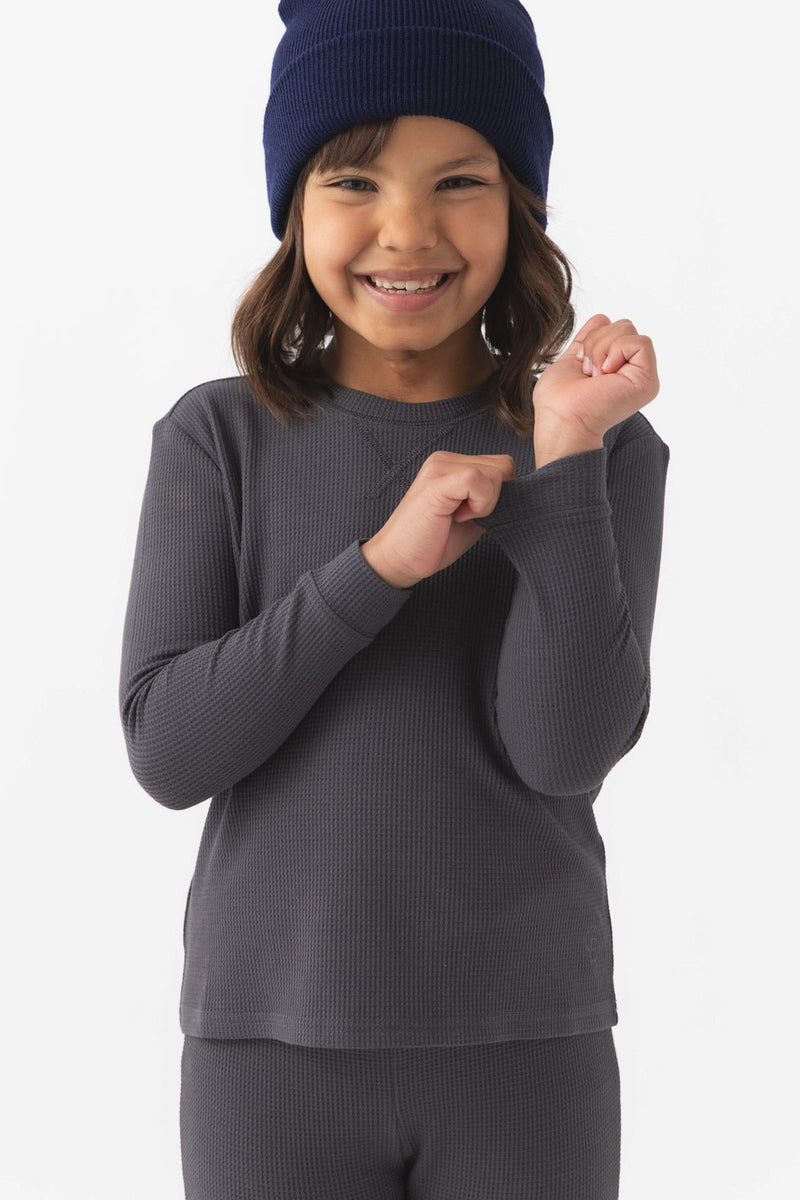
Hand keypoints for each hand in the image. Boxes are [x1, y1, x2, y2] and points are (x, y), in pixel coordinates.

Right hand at [360, 451, 516, 587]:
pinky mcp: (438, 482)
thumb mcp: (472, 517)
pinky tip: (457, 516)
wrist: (398, 560)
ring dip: (487, 502)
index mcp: (453, 464)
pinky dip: (479, 504)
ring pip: (497, 472)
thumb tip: (520, 495)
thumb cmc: (433, 543)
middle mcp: (446, 459)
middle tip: (466, 516)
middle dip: (496, 497)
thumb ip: (491, 499)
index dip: (501, 494)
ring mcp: (441, 467)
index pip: (502, 465)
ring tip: (458, 516)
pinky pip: (478, 480)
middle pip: (505, 466)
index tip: (475, 515)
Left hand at [533, 314, 659, 442]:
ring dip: (601, 349)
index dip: (592, 338)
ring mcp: (642, 376)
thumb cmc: (558, 401)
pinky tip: (605, 375)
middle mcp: (633, 371)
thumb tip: (602, 317)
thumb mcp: (571, 360)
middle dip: (596, 342)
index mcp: (617, 368)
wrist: (561, 420)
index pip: (612, 327)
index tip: (581, 366)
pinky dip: (616, 352)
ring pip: (628, 328)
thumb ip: (588, 340)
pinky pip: (640, 342)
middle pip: (622, 324)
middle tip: (588, 373)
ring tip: (595, 377)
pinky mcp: (648, 380)